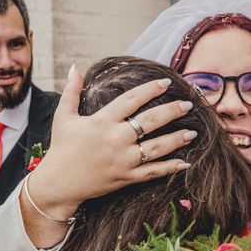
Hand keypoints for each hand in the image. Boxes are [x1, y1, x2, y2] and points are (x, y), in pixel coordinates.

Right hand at [29, 65, 194, 218]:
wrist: (59, 184)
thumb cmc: (61, 148)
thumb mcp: (63, 116)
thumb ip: (71, 91)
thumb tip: (74, 67)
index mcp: (101, 121)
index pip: (131, 100)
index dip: (150, 89)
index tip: (166, 83)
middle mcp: (115, 139)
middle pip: (149, 121)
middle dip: (171, 111)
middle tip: (188, 105)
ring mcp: (122, 160)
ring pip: (156, 148)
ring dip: (176, 139)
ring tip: (192, 132)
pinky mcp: (125, 178)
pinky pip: (152, 172)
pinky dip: (170, 168)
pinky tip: (186, 163)